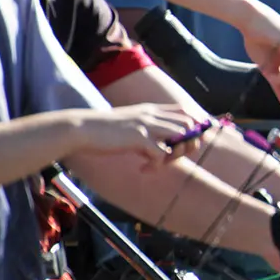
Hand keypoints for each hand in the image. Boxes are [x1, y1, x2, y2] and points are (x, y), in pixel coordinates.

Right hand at [74, 103, 208, 169]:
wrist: (82, 129)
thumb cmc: (104, 131)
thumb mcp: (131, 125)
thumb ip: (149, 130)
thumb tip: (166, 148)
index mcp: (151, 110)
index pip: (186, 111)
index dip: (197, 126)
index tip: (193, 142)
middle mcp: (152, 114)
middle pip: (190, 125)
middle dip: (189, 145)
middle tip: (172, 158)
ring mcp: (146, 125)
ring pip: (181, 137)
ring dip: (175, 155)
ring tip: (158, 163)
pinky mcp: (138, 138)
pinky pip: (161, 154)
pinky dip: (156, 166)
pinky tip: (143, 169)